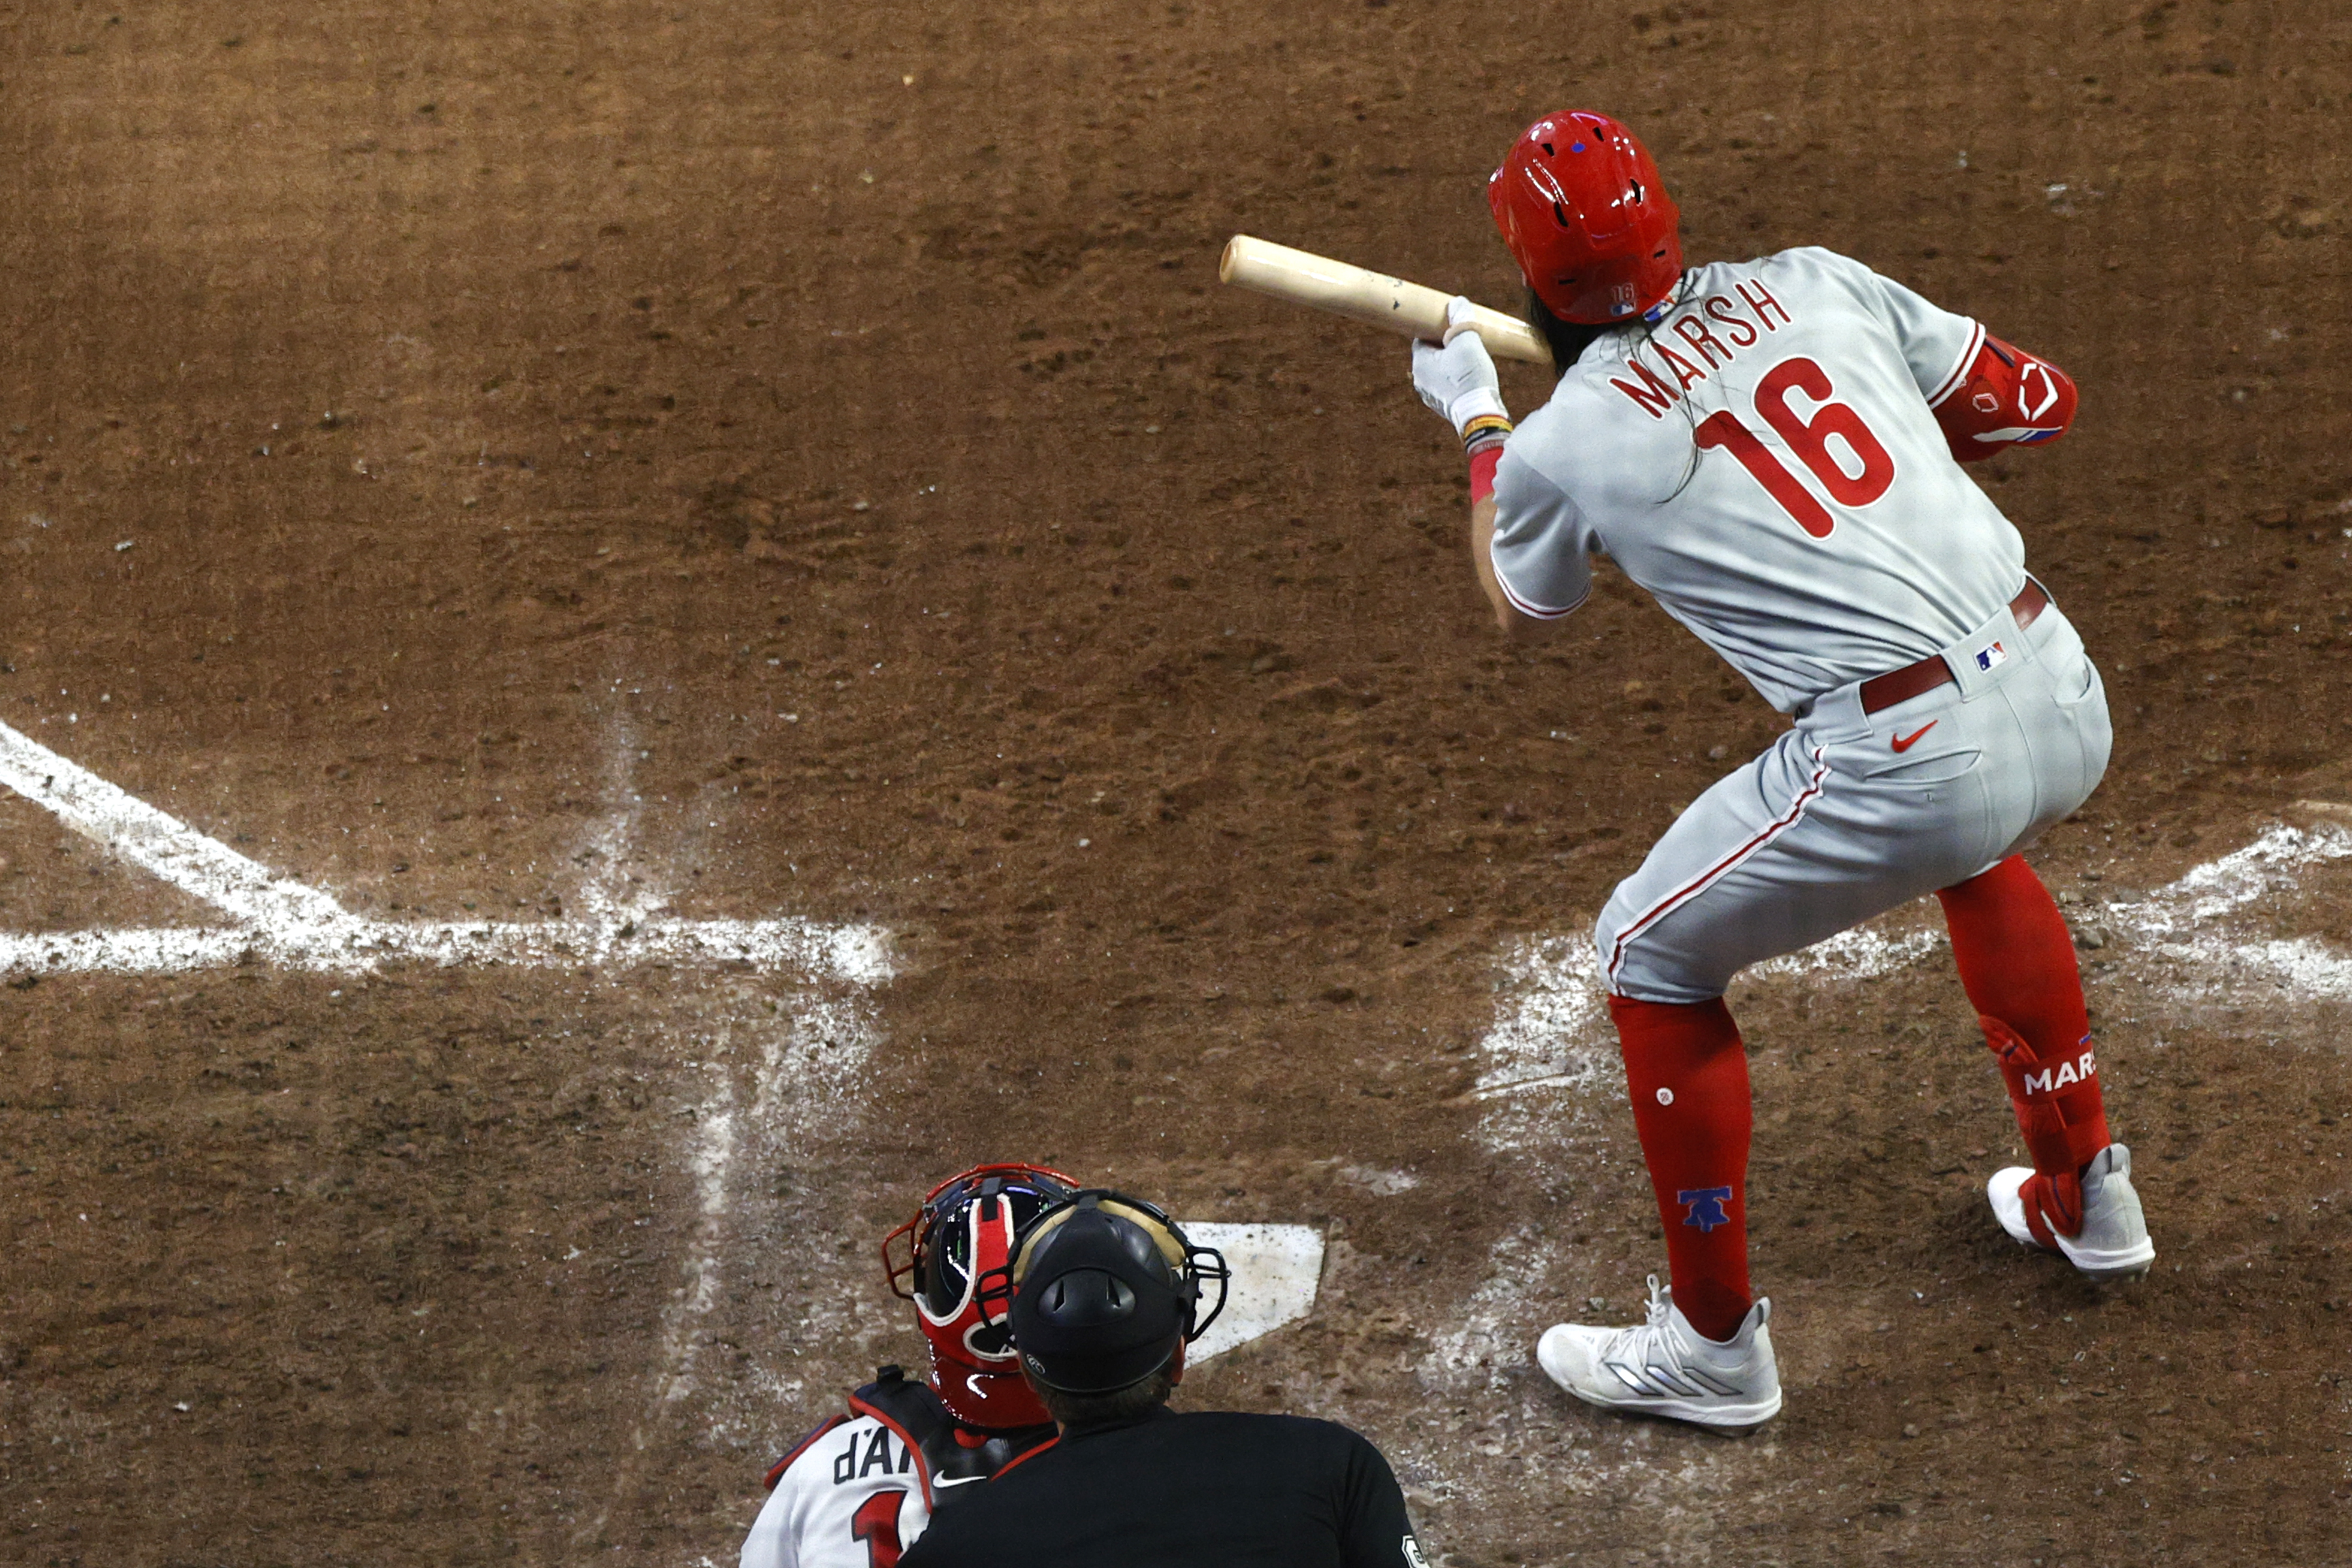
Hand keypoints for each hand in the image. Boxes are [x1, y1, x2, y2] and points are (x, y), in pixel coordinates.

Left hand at [1411, 296, 1507, 434]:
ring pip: (1440, 371)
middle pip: (1431, 355)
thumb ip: (1461, 319)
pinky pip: (1447, 385)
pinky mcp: (1443, 406)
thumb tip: (1457, 302)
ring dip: (1452, 363)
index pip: (1422, 338)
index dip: (1437, 330)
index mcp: (1419, 362)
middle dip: (1447, 347)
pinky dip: (1457, 379)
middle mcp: (1419, 380)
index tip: (1452, 327)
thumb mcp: (1467, 340)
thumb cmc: (1469, 376)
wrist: (1479, 414)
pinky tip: (1471, 377)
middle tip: (1465, 342)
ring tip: (1470, 360)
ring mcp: (1430, 395)